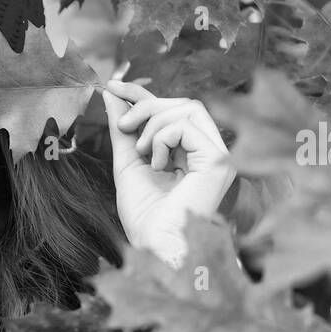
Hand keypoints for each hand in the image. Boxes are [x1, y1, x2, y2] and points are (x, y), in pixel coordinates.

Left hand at [101, 74, 234, 267]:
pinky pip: (189, 125)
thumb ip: (123, 129)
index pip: (171, 110)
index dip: (142, 93)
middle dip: (145, 107)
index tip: (112, 85)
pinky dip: (164, 137)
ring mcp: (218, 156)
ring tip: (140, 152)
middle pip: (182, 103)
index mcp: (190, 153)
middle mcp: (209, 152)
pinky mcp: (219, 161)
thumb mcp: (127, 163)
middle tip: (123, 128)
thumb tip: (111, 93)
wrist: (155, 246)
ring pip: (188, 108)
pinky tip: (156, 163)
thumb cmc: (144, 216)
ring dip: (154, 123)